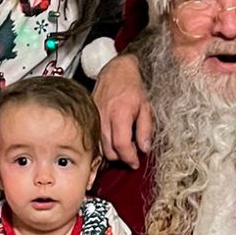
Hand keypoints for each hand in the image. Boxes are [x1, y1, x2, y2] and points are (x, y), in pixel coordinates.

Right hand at [93, 53, 152, 167]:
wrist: (115, 71)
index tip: (136, 163)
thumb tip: (144, 149)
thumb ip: (145, 130)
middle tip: (132, 153)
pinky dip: (103, 145)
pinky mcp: (89, 118)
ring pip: (100, 148)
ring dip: (112, 153)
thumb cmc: (132, 87)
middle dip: (122, 158)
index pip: (122, 146)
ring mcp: (94, 118)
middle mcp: (104, 118)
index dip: (130, 159)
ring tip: (123, 145)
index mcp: (120, 115)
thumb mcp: (146, 107)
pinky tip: (112, 141)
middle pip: (109, 151)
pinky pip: (94, 139)